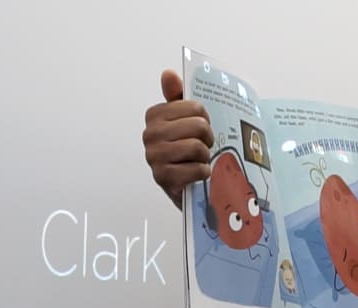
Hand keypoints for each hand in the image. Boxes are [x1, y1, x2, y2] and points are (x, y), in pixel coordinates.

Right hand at [143, 70, 214, 208]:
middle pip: (198, 126)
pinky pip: (196, 169)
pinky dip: (203, 172)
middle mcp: (150, 134)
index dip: (205, 119)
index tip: (200, 128)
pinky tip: (197, 173)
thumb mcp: (182, 121)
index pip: (195, 107)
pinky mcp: (163, 178)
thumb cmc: (184, 151)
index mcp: (155, 115)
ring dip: (205, 156)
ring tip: (199, 159)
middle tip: (204, 145)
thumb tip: (168, 73)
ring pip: (197, 147)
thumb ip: (176, 97)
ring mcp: (154, 156)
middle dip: (207, 138)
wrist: (183, 185)